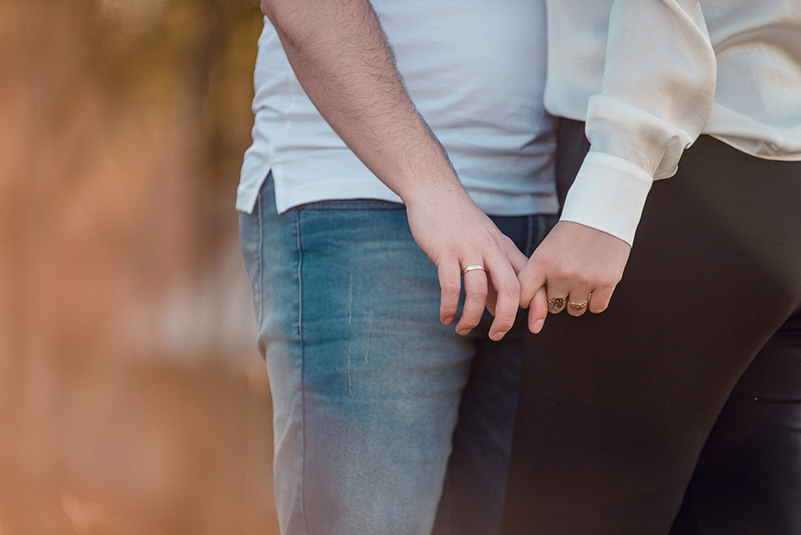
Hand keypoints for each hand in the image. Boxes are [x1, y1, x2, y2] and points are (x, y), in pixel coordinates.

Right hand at [405, 187, 527, 340]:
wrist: (434, 190)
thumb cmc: (460, 222)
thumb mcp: (486, 244)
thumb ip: (495, 275)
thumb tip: (500, 309)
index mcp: (504, 248)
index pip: (530, 279)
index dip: (538, 305)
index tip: (536, 327)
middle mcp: (491, 249)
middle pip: (511, 288)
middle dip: (507, 318)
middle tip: (497, 335)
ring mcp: (468, 249)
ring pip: (479, 292)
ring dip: (472, 317)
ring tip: (462, 329)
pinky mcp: (445, 251)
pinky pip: (451, 286)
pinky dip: (449, 306)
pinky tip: (446, 316)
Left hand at [518, 221, 630, 333]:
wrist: (603, 212)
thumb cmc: (572, 231)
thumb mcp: (547, 247)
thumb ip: (539, 273)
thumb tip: (530, 303)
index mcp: (542, 261)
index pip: (524, 295)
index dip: (527, 300)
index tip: (532, 298)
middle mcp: (561, 273)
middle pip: (551, 305)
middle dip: (556, 298)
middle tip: (564, 283)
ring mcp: (584, 279)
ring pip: (573, 309)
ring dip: (575, 301)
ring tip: (580, 283)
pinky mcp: (606, 282)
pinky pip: (595, 308)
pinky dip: (595, 301)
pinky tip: (595, 286)